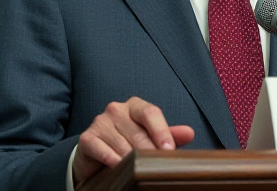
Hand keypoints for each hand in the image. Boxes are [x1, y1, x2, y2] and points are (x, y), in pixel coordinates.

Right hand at [73, 97, 195, 184]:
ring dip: (132, 160)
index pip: (151, 113)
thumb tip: (189, 133)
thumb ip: (168, 134)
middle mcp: (116, 110)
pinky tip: (120, 168)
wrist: (95, 152)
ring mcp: (100, 122)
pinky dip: (113, 161)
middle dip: (149, 152)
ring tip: (140, 170)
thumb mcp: (150, 136)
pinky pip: (103, 151)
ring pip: (122, 144)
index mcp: (135, 105)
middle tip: (157, 166)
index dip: (162, 132)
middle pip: (138, 132)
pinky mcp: (88, 138)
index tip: (169, 150)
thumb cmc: (127, 141)